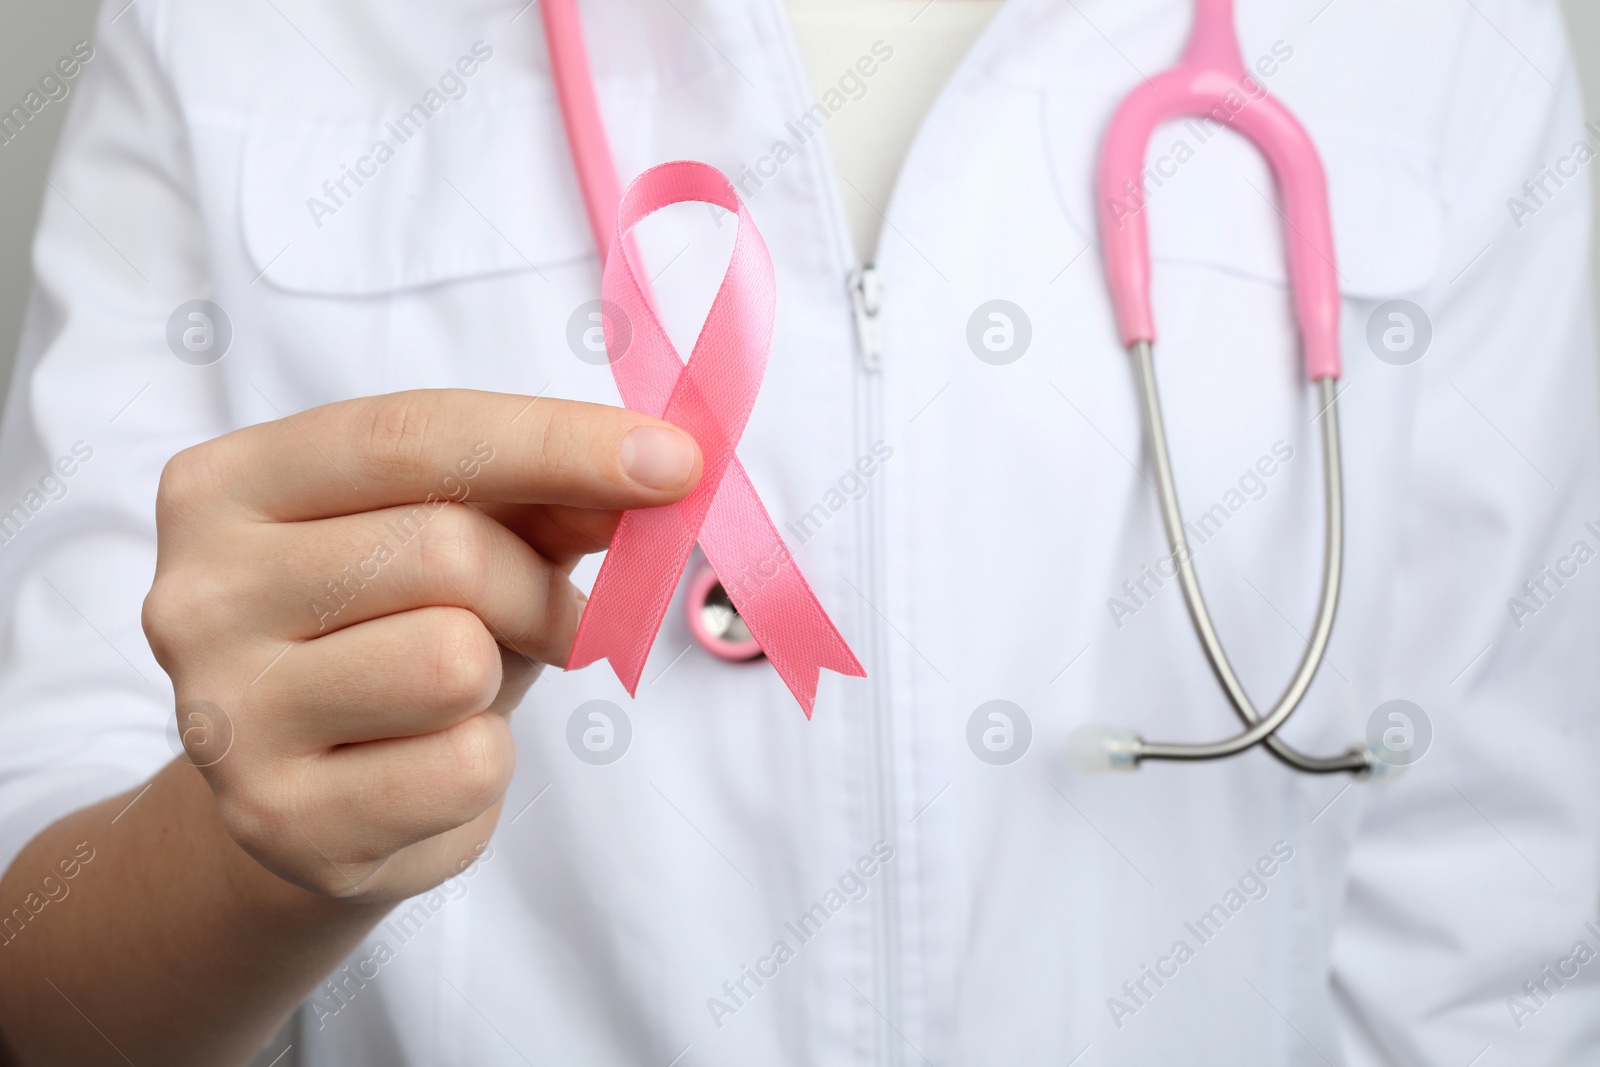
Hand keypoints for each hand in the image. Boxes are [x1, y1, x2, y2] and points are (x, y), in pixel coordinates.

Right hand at [141, 390, 699, 901]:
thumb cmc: (391, 636)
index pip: (412, 435)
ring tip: (463, 692)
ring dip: (500, 675)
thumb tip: (653, 471)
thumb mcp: (464, 541)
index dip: (558, 441)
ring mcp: (224, 714)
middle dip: (538, 587)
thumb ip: (545, 496)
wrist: (310, 796)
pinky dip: (483, 763)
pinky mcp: (277, 819)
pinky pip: (463, 764)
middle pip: (445, 549)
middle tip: (558, 619)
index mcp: (228, 485)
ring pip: (452, 659)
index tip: (676, 459)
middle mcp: (196, 592)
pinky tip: (428, 764)